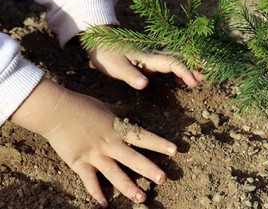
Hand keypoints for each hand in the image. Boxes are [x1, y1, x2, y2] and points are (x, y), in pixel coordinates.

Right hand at [10, 78, 176, 207]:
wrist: (56, 111)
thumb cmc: (82, 106)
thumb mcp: (106, 107)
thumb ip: (119, 113)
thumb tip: (130, 112)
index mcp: (117, 129)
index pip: (143, 137)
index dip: (159, 144)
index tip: (175, 151)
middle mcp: (109, 144)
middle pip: (133, 159)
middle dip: (149, 169)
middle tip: (163, 179)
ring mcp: (95, 155)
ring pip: (115, 174)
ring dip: (129, 188)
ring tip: (141, 198)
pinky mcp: (80, 163)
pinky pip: (90, 181)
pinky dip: (96, 193)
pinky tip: (104, 205)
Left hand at [84, 30, 203, 89]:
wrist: (100, 42)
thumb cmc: (107, 54)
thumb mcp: (115, 67)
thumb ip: (130, 75)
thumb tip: (144, 84)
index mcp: (148, 57)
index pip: (172, 63)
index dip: (185, 71)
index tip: (194, 82)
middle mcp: (155, 55)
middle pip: (181, 58)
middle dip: (197, 65)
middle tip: (211, 74)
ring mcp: (154, 57)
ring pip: (179, 59)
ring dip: (192, 66)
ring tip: (205, 76)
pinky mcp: (151, 60)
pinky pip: (172, 63)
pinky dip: (182, 69)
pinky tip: (183, 79)